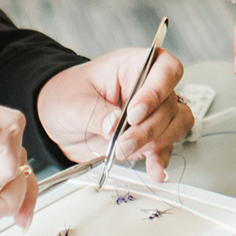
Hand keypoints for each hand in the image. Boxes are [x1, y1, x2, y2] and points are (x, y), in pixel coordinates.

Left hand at [39, 50, 193, 178]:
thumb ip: (95, 113)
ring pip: (176, 124)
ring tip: (125, 151)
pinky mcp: (149, 136)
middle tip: (122, 142)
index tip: (134, 114)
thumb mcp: (73, 102)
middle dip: (148, 128)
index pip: (165, 68)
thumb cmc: (66, 96)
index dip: (157, 90)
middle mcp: (148, 87)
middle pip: (169, 104)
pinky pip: (166, 146)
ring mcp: (152, 112)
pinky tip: (154, 170)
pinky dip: (160, 160)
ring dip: (155, 143)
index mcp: (132, 66)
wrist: (59, 121)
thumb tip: (115, 125)